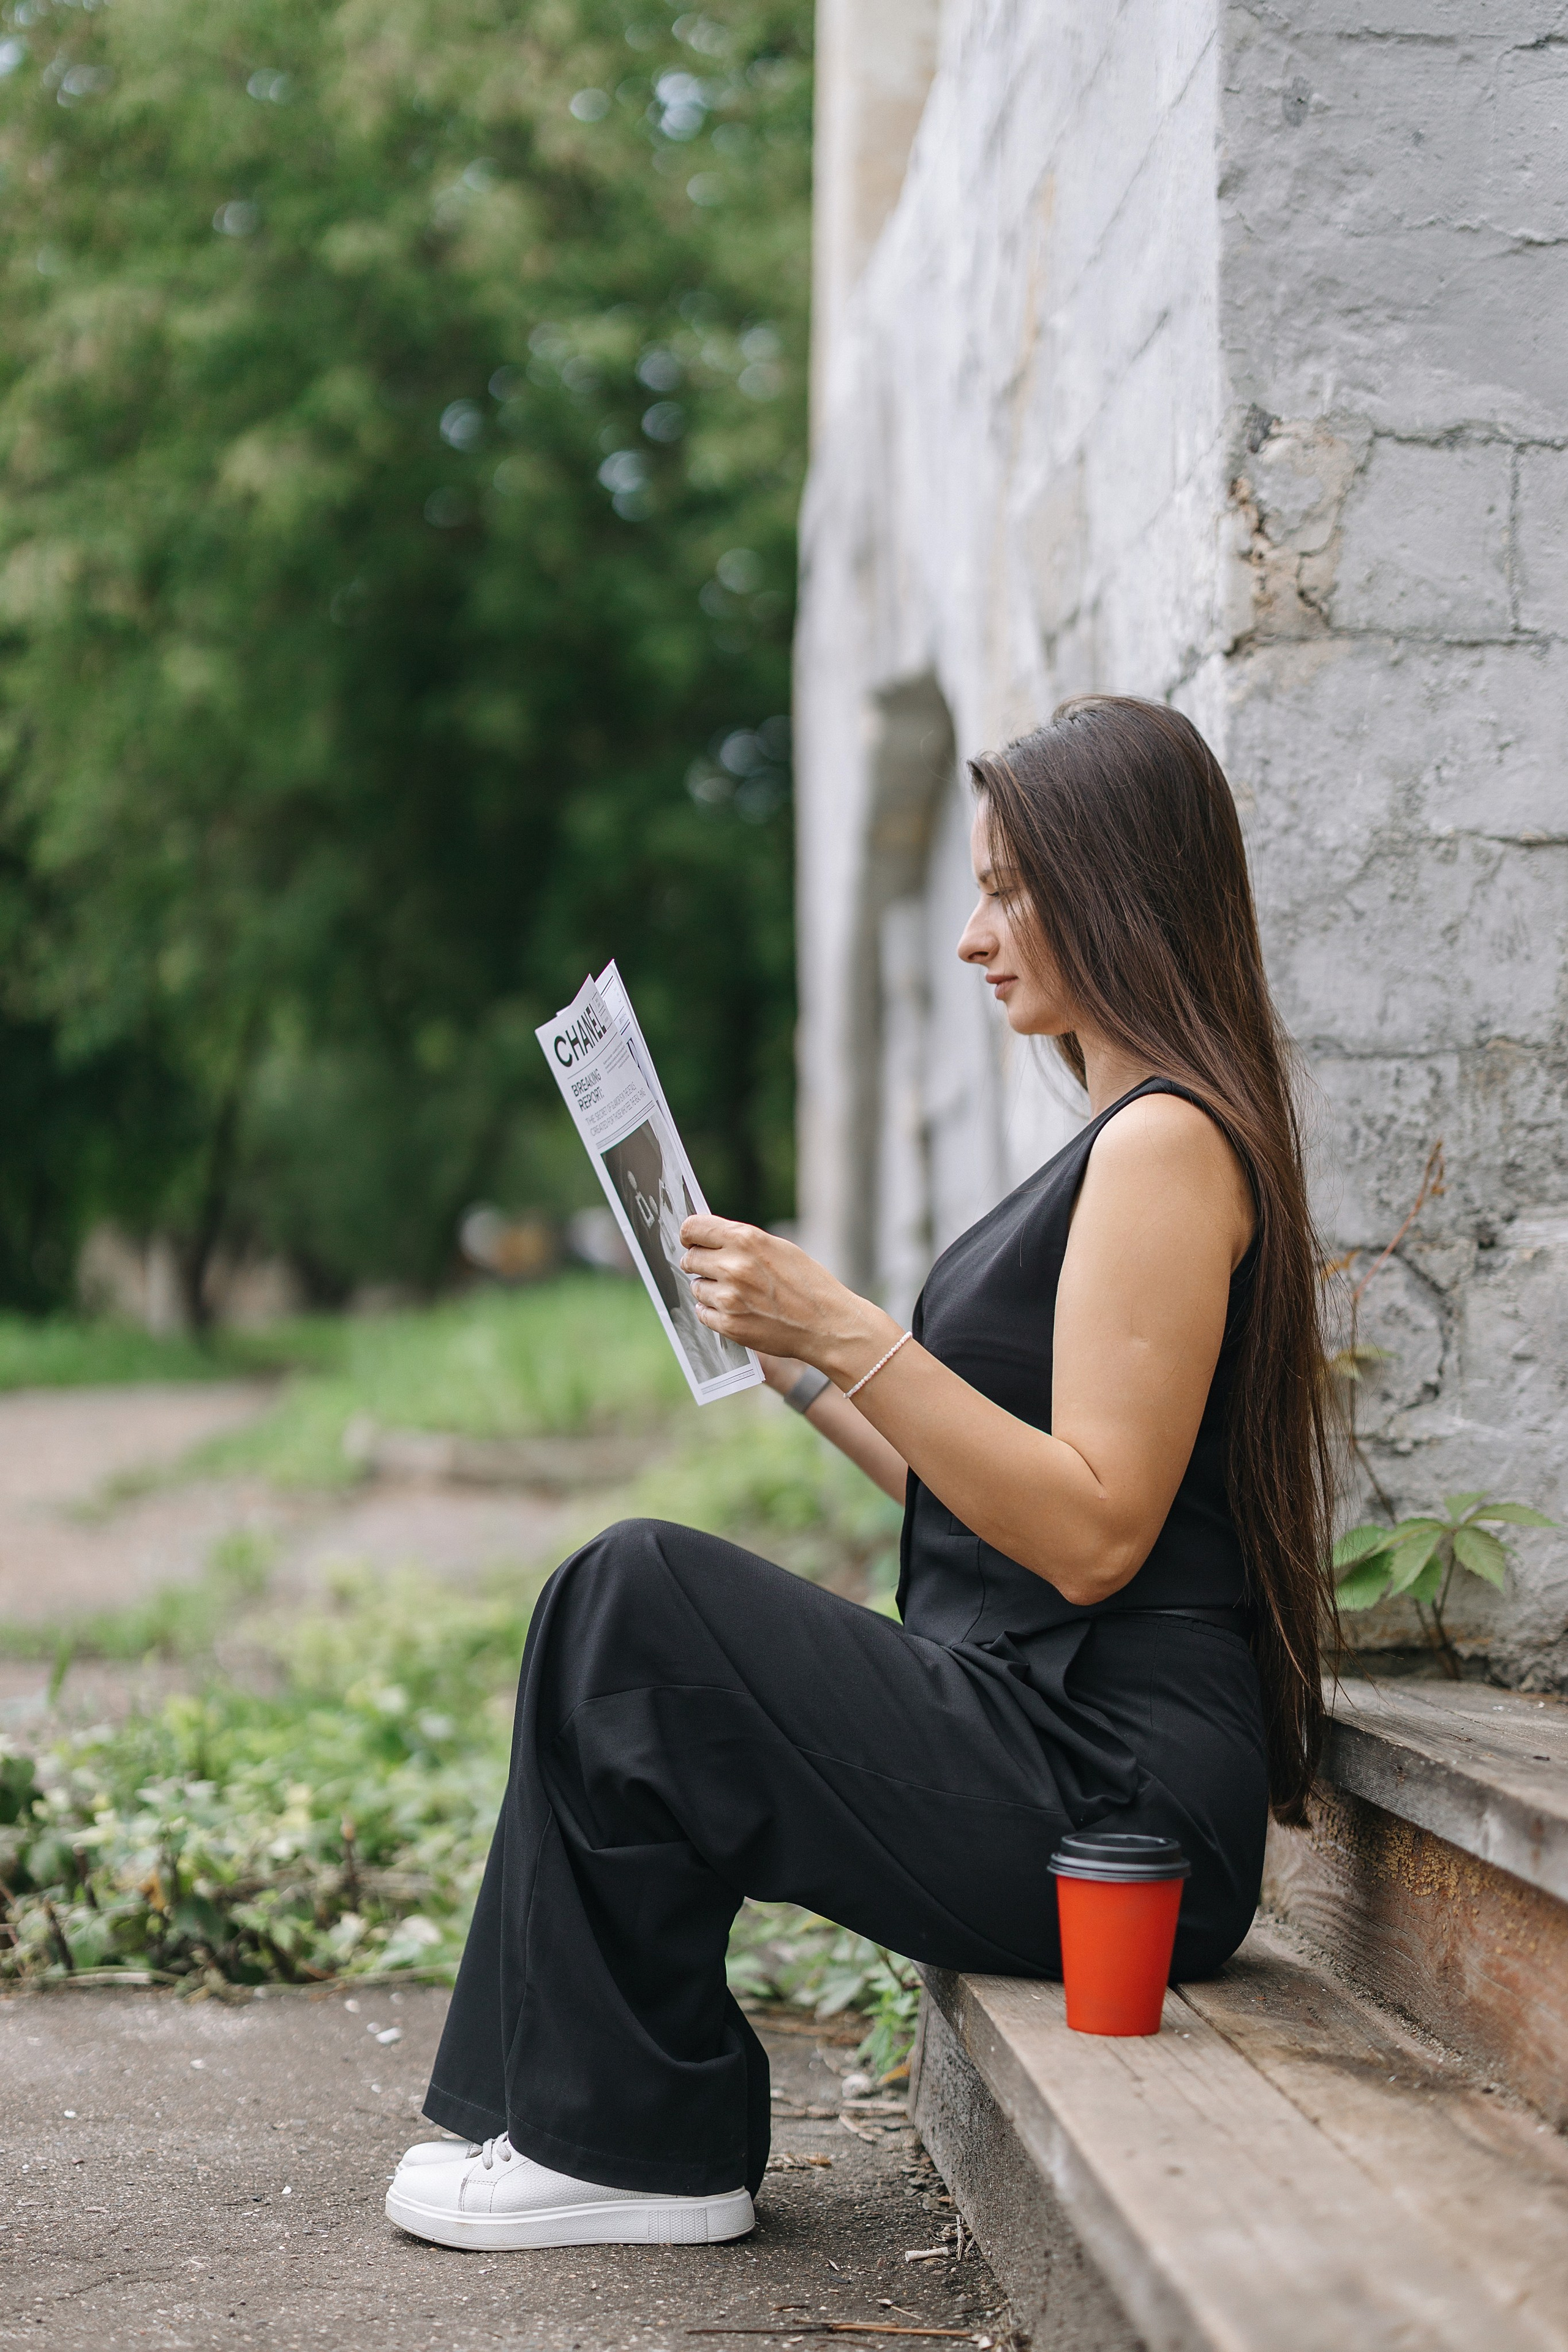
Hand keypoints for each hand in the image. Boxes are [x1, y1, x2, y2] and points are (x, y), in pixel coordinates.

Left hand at [677, 1217, 890, 1379]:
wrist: (826, 1325)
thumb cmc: (807, 1284)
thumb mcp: (778, 1248)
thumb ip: (742, 1240)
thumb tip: (709, 1238)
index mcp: (745, 1239)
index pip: (692, 1228)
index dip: (689, 1235)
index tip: (692, 1241)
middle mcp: (733, 1266)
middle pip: (690, 1259)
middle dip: (700, 1263)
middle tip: (720, 1271)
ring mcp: (729, 1298)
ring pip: (696, 1287)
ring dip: (710, 1289)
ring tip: (738, 1293)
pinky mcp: (729, 1324)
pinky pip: (703, 1312)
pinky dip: (714, 1311)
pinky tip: (738, 1310)